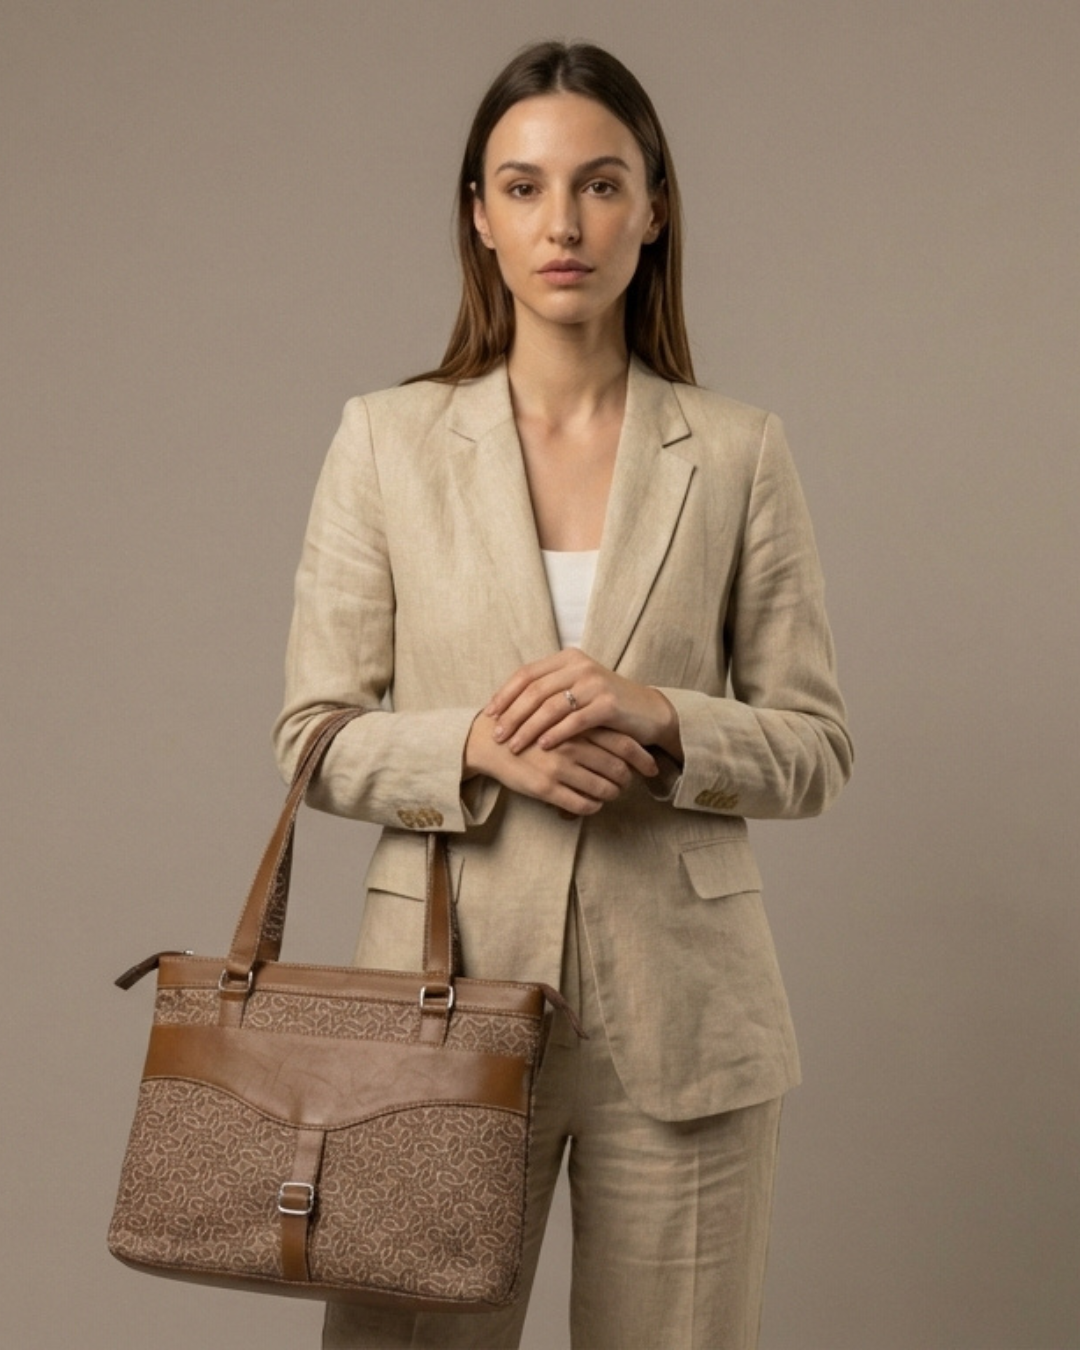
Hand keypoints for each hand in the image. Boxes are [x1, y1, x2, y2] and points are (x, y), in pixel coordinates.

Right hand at [464, 711, 657, 816]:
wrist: (489, 741)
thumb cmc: (527, 726)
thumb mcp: (557, 714)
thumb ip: (584, 721)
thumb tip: (618, 734)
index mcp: (576, 725)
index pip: (622, 742)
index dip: (641, 757)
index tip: (651, 766)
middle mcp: (571, 745)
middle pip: (617, 767)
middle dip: (629, 779)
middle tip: (630, 783)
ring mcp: (558, 767)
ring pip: (602, 789)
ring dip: (612, 795)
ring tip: (611, 794)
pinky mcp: (545, 787)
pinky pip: (581, 804)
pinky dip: (593, 807)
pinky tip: (592, 804)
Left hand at [485, 649, 682, 760]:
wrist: (648, 712)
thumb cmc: (605, 705)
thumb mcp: (576, 690)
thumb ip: (548, 691)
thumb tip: (506, 706)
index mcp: (567, 659)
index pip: (527, 673)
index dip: (505, 694)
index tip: (489, 714)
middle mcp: (580, 666)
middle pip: (535, 690)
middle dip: (512, 714)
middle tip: (497, 735)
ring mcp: (595, 684)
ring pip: (551, 706)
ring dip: (528, 728)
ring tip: (513, 746)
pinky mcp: (608, 704)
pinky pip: (574, 721)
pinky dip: (555, 734)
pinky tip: (542, 747)